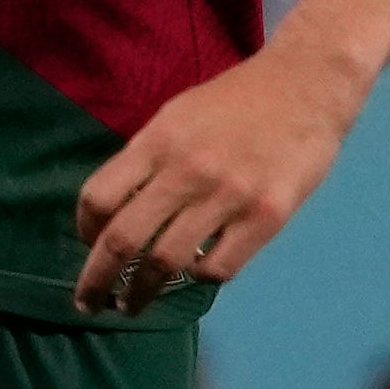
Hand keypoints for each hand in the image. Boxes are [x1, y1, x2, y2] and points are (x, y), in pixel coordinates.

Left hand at [71, 38, 366, 314]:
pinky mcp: (268, 216)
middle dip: (97, 280)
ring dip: (143, 291)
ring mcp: (229, 196)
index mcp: (156, 142)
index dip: (83, 229)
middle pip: (123, 239)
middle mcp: (186, 171)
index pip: (99, 197)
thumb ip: (146, 161)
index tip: (86, 246)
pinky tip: (191, 277)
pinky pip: (219, 266)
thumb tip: (115, 212)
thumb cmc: (233, 102)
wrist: (306, 85)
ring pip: (167, 262)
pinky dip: (198, 277)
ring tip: (133, 304)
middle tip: (88, 303)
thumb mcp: (175, 117)